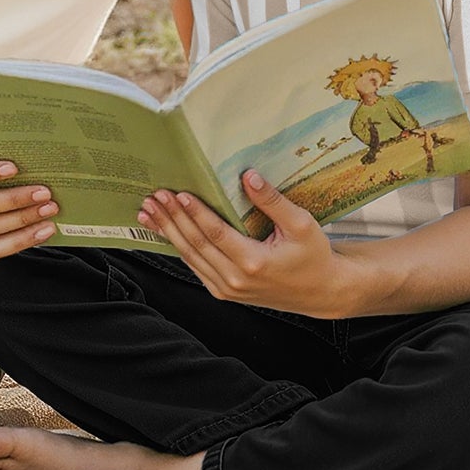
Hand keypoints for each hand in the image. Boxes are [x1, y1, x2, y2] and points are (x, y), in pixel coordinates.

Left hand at [138, 171, 346, 316]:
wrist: (320, 292)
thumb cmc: (313, 256)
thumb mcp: (301, 225)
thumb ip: (273, 201)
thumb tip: (248, 176)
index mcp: (254, 263)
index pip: (216, 234)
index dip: (195, 213)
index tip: (178, 193)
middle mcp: (235, 280)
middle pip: (196, 245)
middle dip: (173, 218)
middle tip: (155, 196)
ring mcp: (227, 290)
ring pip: (190, 257)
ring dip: (169, 232)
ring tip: (149, 211)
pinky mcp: (224, 293)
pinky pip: (196, 267)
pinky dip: (179, 247)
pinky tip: (166, 231)